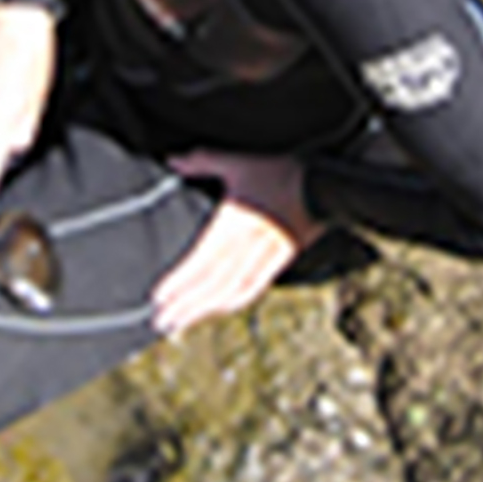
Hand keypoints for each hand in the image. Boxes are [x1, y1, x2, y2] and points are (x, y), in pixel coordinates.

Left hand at [151, 151, 324, 336]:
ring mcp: (265, 256)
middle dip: (186, 304)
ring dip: (205, 308)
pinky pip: (255, 286)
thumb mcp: (238, 159)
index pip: (202, 261)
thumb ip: (203, 161)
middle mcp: (247, 244)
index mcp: (234, 222)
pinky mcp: (281, 260)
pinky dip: (235, 300)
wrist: (324, 183)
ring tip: (181, 321)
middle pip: (213, 283)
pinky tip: (221, 307)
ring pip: (231, 289)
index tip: (158, 298)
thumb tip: (173, 160)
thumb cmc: (281, 169)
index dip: (180, 283)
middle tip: (162, 321)